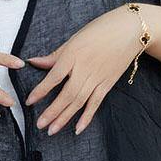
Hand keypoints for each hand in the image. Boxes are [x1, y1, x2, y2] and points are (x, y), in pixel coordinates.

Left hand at [24, 5, 146, 135]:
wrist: (131, 30)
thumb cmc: (101, 30)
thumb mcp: (75, 39)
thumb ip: (55, 55)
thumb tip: (34, 61)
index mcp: (73, 55)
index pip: (54, 77)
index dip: (41, 91)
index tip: (29, 101)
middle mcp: (85, 69)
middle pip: (66, 95)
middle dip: (52, 112)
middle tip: (40, 124)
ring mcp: (98, 78)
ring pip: (79, 102)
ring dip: (65, 118)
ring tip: (52, 130)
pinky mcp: (108, 84)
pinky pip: (96, 103)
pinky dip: (87, 117)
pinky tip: (78, 129)